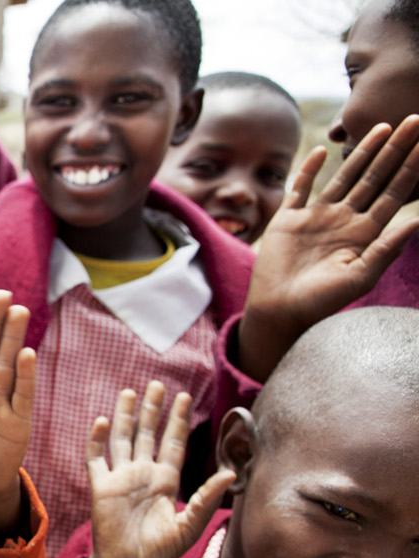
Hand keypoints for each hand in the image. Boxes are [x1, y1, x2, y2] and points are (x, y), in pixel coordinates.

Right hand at [79, 383, 234, 557]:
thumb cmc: (160, 553)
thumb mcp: (190, 527)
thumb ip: (206, 499)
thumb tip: (231, 474)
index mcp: (166, 481)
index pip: (173, 443)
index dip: (178, 420)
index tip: (184, 396)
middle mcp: (143, 474)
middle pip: (147, 434)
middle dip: (153, 410)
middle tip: (157, 384)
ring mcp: (120, 479)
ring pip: (121, 439)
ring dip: (125, 416)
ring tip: (129, 392)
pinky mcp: (100, 487)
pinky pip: (96, 458)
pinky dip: (96, 440)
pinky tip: (101, 421)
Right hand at [238, 116, 418, 377]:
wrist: (279, 311)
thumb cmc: (321, 301)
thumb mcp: (361, 277)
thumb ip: (387, 248)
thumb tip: (418, 219)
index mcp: (365, 233)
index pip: (394, 193)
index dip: (412, 168)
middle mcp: (344, 220)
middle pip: (375, 177)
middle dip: (395, 149)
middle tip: (414, 120)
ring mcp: (317, 217)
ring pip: (345, 177)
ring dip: (363, 152)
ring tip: (382, 127)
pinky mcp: (289, 219)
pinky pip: (301, 188)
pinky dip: (311, 169)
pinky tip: (324, 150)